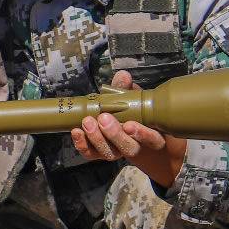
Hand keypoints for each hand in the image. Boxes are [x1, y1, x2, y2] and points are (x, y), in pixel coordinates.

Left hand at [70, 70, 187, 190]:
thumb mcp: (130, 97)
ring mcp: (117, 151)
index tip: (129, 124)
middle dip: (114, 134)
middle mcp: (135, 146)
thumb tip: (123, 75)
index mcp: (150, 133)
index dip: (141, 134)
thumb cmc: (129, 110)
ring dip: (96, 138)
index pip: (151, 138)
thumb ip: (126, 88)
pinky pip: (91, 153)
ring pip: (109, 152)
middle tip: (103, 118)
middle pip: (128, 148)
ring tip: (87, 121)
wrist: (118, 124)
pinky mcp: (99, 153)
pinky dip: (82, 144)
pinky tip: (77, 131)